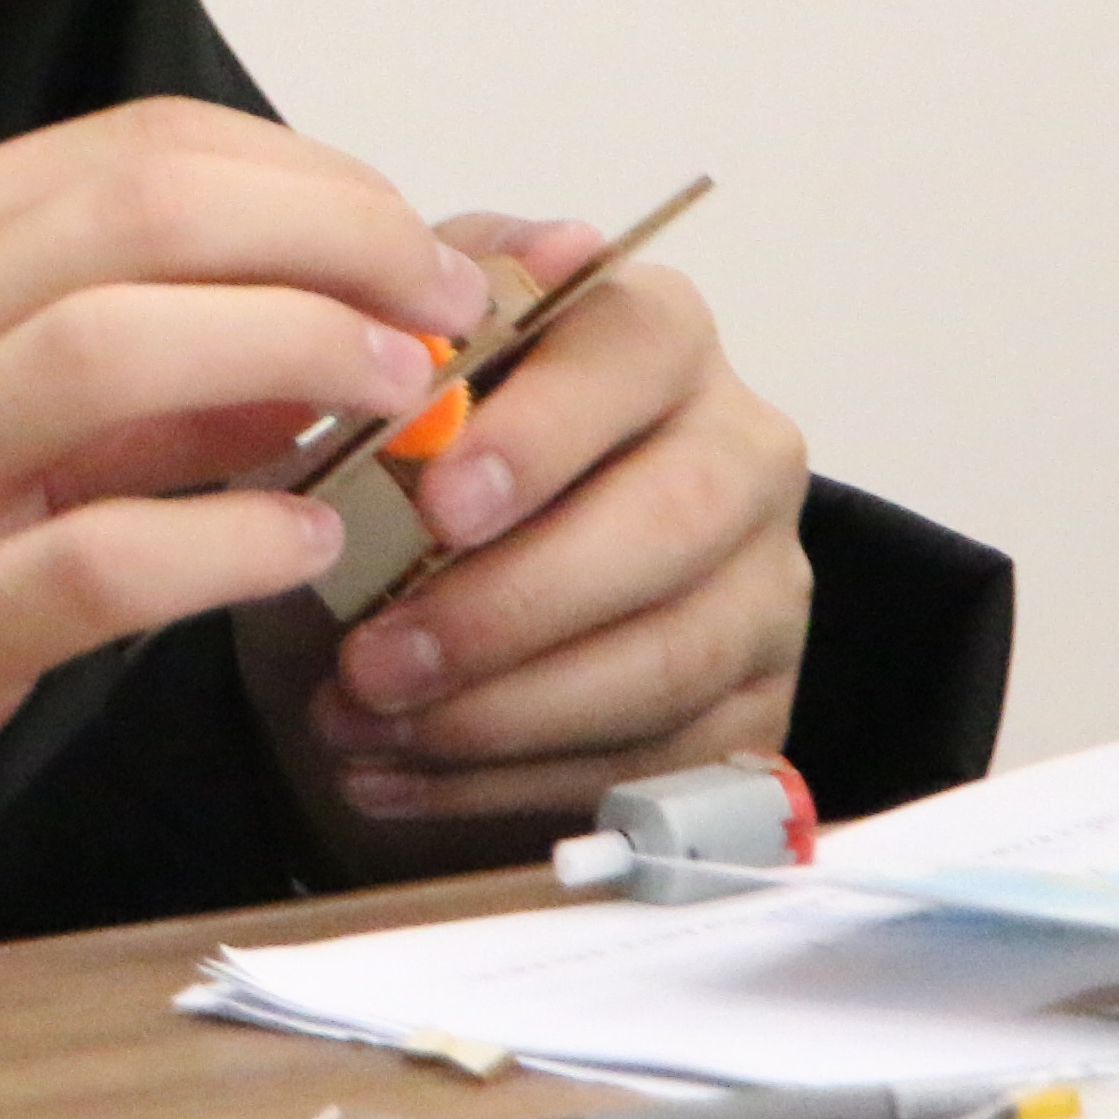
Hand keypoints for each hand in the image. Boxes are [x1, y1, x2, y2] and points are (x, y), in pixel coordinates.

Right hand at [0, 101, 494, 1011]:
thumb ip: (94, 367)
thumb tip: (301, 342)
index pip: (134, 148)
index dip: (310, 179)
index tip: (408, 243)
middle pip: (144, 206)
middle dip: (337, 237)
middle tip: (447, 306)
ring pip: (119, 344)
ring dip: (299, 351)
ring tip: (403, 398)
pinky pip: (101, 557)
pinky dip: (229, 543)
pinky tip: (302, 552)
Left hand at [253, 212, 812, 870]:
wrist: (474, 573)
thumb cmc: (428, 460)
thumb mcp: (394, 396)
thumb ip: (388, 368)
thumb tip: (354, 365)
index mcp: (658, 335)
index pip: (633, 352)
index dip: (541, 433)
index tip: (437, 507)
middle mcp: (741, 449)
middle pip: (672, 521)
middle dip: (507, 607)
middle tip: (372, 660)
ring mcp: (764, 584)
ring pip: (669, 660)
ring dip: (497, 714)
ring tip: (360, 722)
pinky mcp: (757, 703)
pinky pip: (658, 761)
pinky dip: (511, 784)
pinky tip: (399, 776)